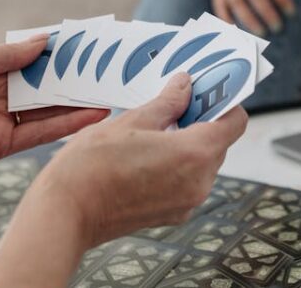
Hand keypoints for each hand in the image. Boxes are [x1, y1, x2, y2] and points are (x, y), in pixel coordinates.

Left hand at [0, 37, 109, 178]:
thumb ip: (11, 55)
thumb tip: (45, 42)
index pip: (33, 58)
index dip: (60, 52)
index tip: (90, 45)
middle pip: (45, 84)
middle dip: (75, 77)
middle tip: (110, 70)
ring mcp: (1, 120)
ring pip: (49, 109)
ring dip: (78, 101)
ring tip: (110, 92)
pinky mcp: (1, 145)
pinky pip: (40, 133)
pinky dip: (66, 123)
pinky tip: (91, 114)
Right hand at [30, 72, 247, 247]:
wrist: (65, 213)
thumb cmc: (93, 165)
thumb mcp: (133, 120)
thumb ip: (167, 102)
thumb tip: (185, 85)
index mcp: (196, 154)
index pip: (235, 122)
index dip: (224, 102)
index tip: (206, 90)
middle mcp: (200, 182)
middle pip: (218, 142)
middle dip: (201, 121)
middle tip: (174, 103)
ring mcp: (187, 203)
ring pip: (202, 163)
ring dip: (186, 144)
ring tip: (153, 130)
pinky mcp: (171, 215)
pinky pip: (186, 182)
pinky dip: (176, 166)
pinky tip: (146, 155)